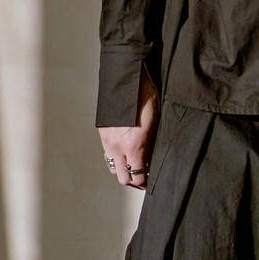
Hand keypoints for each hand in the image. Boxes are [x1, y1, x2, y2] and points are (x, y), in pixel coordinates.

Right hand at [100, 76, 158, 192]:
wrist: (127, 77)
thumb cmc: (146, 95)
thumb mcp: (156, 122)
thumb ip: (151, 144)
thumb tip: (151, 158)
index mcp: (134, 145)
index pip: (137, 176)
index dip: (144, 182)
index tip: (149, 181)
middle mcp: (118, 146)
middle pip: (122, 177)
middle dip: (133, 180)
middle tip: (141, 177)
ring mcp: (108, 140)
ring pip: (113, 166)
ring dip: (122, 169)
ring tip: (132, 165)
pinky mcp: (102, 132)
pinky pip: (107, 153)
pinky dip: (115, 156)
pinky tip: (123, 151)